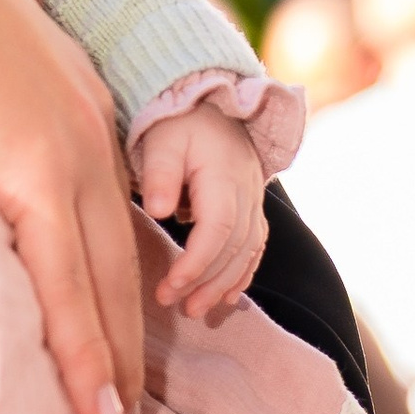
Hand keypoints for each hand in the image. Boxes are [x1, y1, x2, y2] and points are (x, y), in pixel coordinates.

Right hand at [0, 0, 145, 413]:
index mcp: (63, 77)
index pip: (96, 186)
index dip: (102, 247)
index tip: (102, 296)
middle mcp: (84, 120)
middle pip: (116, 246)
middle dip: (124, 321)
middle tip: (124, 389)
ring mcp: (69, 152)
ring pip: (105, 281)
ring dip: (111, 357)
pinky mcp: (37, 181)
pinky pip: (67, 291)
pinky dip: (84, 355)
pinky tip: (93, 409)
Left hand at [134, 103, 267, 321]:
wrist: (208, 104)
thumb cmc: (178, 123)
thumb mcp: (161, 139)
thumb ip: (160, 173)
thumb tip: (159, 210)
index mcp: (224, 174)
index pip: (218, 227)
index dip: (198, 261)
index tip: (172, 285)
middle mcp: (246, 190)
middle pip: (234, 246)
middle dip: (206, 281)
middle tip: (175, 305)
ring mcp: (253, 200)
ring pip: (247, 250)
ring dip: (223, 284)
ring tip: (194, 309)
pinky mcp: (251, 206)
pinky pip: (255, 246)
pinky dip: (242, 273)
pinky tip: (227, 298)